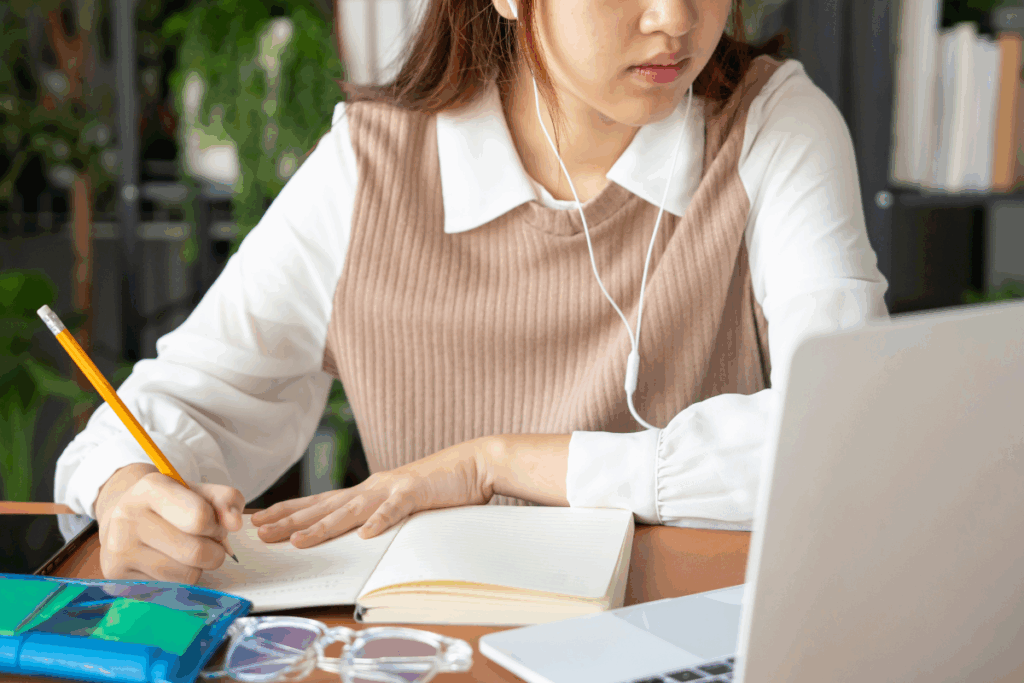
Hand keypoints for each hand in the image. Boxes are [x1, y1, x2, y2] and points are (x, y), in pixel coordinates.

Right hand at [96, 464, 244, 582]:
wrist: (122, 519)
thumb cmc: (169, 506)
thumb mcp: (199, 492)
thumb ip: (226, 500)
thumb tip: (235, 524)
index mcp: (151, 489)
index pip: (200, 517)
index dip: (216, 526)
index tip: (213, 526)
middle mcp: (128, 518)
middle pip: (196, 552)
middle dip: (214, 551)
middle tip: (206, 543)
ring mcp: (118, 550)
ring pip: (186, 576)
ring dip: (197, 568)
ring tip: (185, 553)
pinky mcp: (117, 577)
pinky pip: (169, 591)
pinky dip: (178, 581)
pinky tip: (167, 564)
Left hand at [251, 436, 501, 547]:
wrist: (473, 463)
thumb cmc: (438, 485)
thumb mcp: (400, 502)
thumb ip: (377, 515)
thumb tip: (355, 535)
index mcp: (367, 491)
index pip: (319, 503)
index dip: (288, 511)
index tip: (259, 520)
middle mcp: (372, 487)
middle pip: (324, 506)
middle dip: (289, 520)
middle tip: (258, 532)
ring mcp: (393, 488)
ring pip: (350, 510)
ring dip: (323, 526)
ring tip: (297, 540)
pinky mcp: (417, 492)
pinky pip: (395, 509)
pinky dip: (380, 521)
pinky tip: (365, 534)